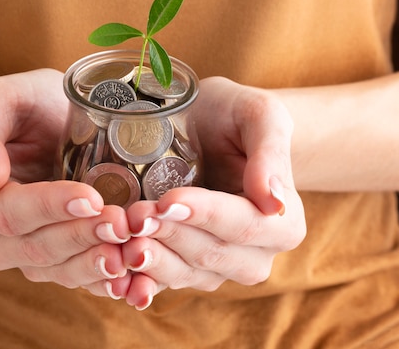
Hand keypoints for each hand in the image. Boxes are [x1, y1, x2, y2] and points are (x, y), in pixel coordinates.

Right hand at [0, 70, 130, 291]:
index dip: (50, 208)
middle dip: (82, 236)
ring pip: (61, 271)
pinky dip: (108, 282)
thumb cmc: (25, 106)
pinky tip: (133, 279)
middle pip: (37, 248)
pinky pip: (81, 280)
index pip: (8, 214)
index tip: (91, 196)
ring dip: (98, 264)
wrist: (52, 121)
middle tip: (122, 222)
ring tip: (132, 250)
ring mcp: (26, 256)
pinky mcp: (59, 264)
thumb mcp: (0, 98)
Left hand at [120, 77, 305, 308]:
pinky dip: (137, 282)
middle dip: (170, 235)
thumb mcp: (259, 115)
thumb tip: (274, 202)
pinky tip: (115, 276)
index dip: (204, 215)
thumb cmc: (234, 116)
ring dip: (150, 259)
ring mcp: (219, 267)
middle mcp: (256, 255)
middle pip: (211, 254)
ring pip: (184, 274)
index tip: (168, 199)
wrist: (207, 126)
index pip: (244, 225)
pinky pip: (161, 283)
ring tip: (121, 237)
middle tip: (135, 213)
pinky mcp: (185, 269)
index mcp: (282, 224)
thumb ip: (270, 153)